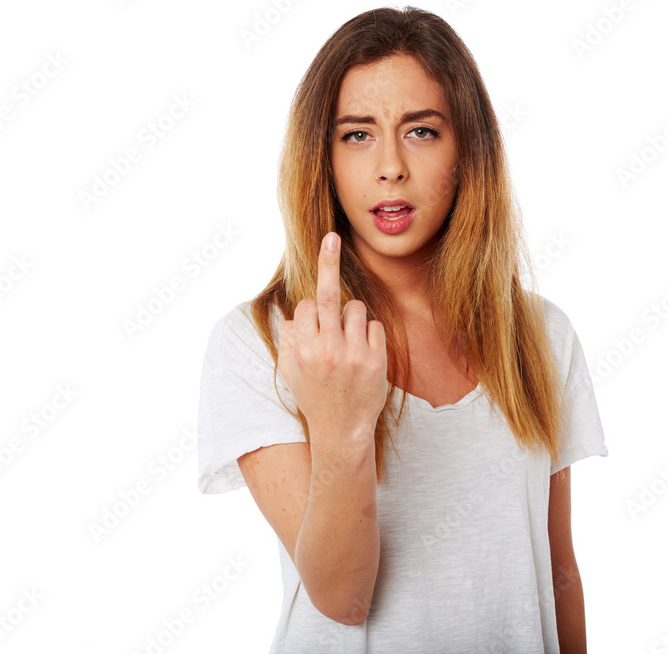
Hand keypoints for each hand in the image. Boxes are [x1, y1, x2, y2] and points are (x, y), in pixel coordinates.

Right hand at [277, 232, 388, 448]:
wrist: (342, 431)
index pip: (307, 306)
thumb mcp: (291, 370)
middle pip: (327, 295)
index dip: (312, 311)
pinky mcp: (377, 359)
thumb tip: (297, 311)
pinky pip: (374, 326)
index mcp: (302, 350)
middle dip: (327, 262)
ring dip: (352, 318)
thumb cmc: (314, 397)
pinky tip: (363, 355)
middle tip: (331, 237)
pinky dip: (369, 334)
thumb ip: (290, 339)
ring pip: (356, 309)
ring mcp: (354, 354)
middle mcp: (326, 349)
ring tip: (348, 344)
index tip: (314, 314)